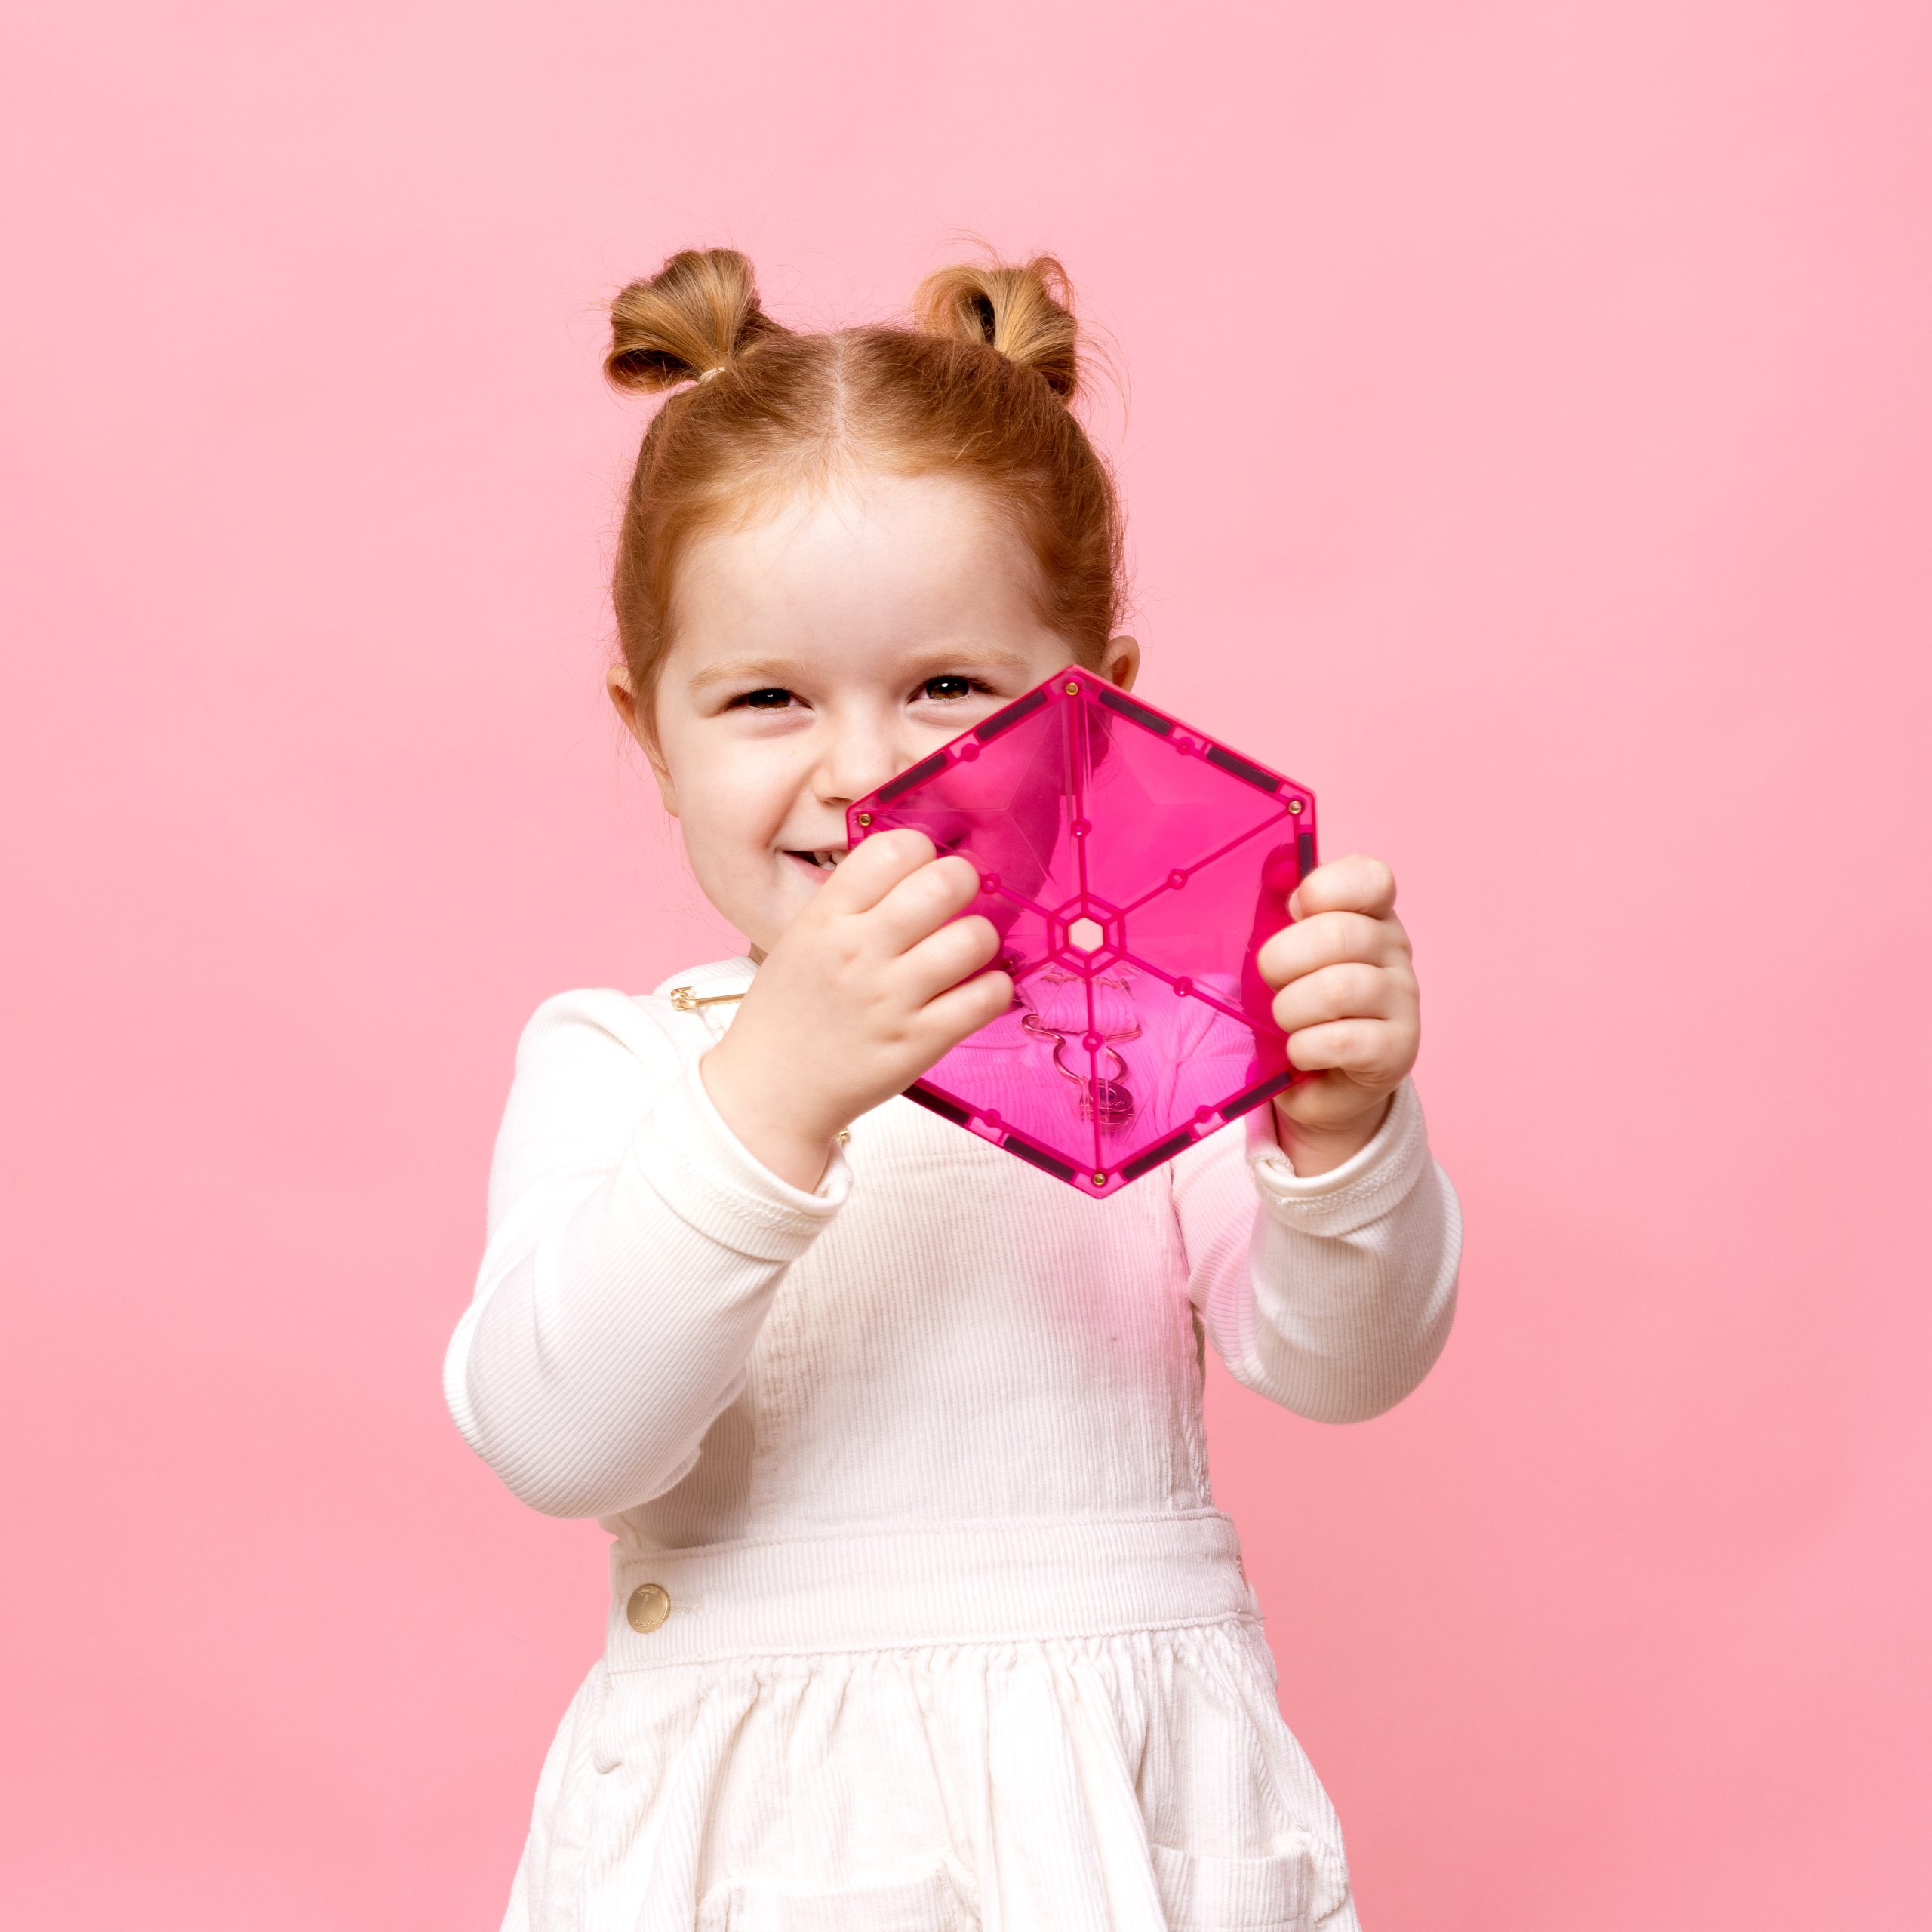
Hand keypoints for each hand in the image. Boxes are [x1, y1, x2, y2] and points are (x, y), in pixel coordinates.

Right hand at [699, 829, 1010, 1188]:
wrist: (768, 1093)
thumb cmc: (789, 1013)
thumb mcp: (802, 940)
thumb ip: (853, 904)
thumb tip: (919, 869)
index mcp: (825, 918)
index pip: (893, 848)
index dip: (921, 852)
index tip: (922, 871)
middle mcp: (860, 951)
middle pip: (944, 883)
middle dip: (963, 884)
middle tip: (958, 903)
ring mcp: (892, 998)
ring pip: (975, 938)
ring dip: (981, 939)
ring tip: (966, 952)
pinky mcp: (920, 1043)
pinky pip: (986, 997)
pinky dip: (992, 988)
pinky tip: (974, 991)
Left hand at [1255, 853, 1420, 1176]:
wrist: (1323, 1078)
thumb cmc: (1301, 1002)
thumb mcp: (1287, 952)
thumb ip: (1280, 909)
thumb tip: (1276, 868)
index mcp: (1371, 915)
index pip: (1370, 878)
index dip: (1323, 890)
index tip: (1294, 911)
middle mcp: (1395, 951)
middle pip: (1338, 934)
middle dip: (1282, 960)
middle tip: (1273, 981)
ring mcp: (1403, 1001)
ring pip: (1338, 989)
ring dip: (1290, 1009)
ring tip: (1285, 1020)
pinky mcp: (1397, 1050)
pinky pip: (1340, 1041)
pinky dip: (1303, 1048)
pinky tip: (1300, 1051)